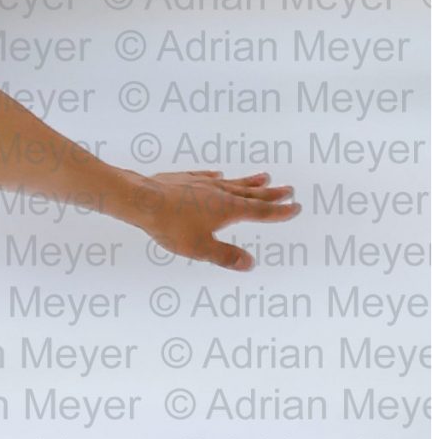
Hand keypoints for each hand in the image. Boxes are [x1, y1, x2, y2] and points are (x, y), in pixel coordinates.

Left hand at [129, 168, 299, 269]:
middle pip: (251, 194)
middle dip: (271, 194)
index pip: (260, 212)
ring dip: (249, 181)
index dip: (280, 211)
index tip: (296, 207)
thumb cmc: (171, 226)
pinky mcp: (184, 179)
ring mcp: (202, 183)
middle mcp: (219, 192)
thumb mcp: (201, 248)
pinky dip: (216, 177)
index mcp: (229, 209)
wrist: (142, 200)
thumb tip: (250, 264)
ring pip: (231, 182)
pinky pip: (206, 176)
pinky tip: (218, 174)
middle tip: (288, 189)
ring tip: (264, 177)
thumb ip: (226, 256)